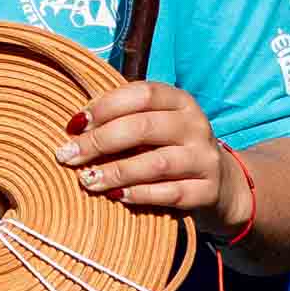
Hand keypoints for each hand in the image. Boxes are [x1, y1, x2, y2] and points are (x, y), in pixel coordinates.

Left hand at [60, 80, 249, 236]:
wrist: (221, 184)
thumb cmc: (171, 148)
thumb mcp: (156, 125)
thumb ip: (124, 119)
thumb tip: (75, 126)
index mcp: (181, 101)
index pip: (142, 94)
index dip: (105, 106)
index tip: (74, 124)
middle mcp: (196, 126)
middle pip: (144, 127)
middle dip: (100, 141)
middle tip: (68, 156)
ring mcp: (204, 159)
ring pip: (155, 163)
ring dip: (115, 172)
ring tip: (87, 179)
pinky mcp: (207, 191)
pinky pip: (169, 194)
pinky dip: (139, 195)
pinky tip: (116, 196)